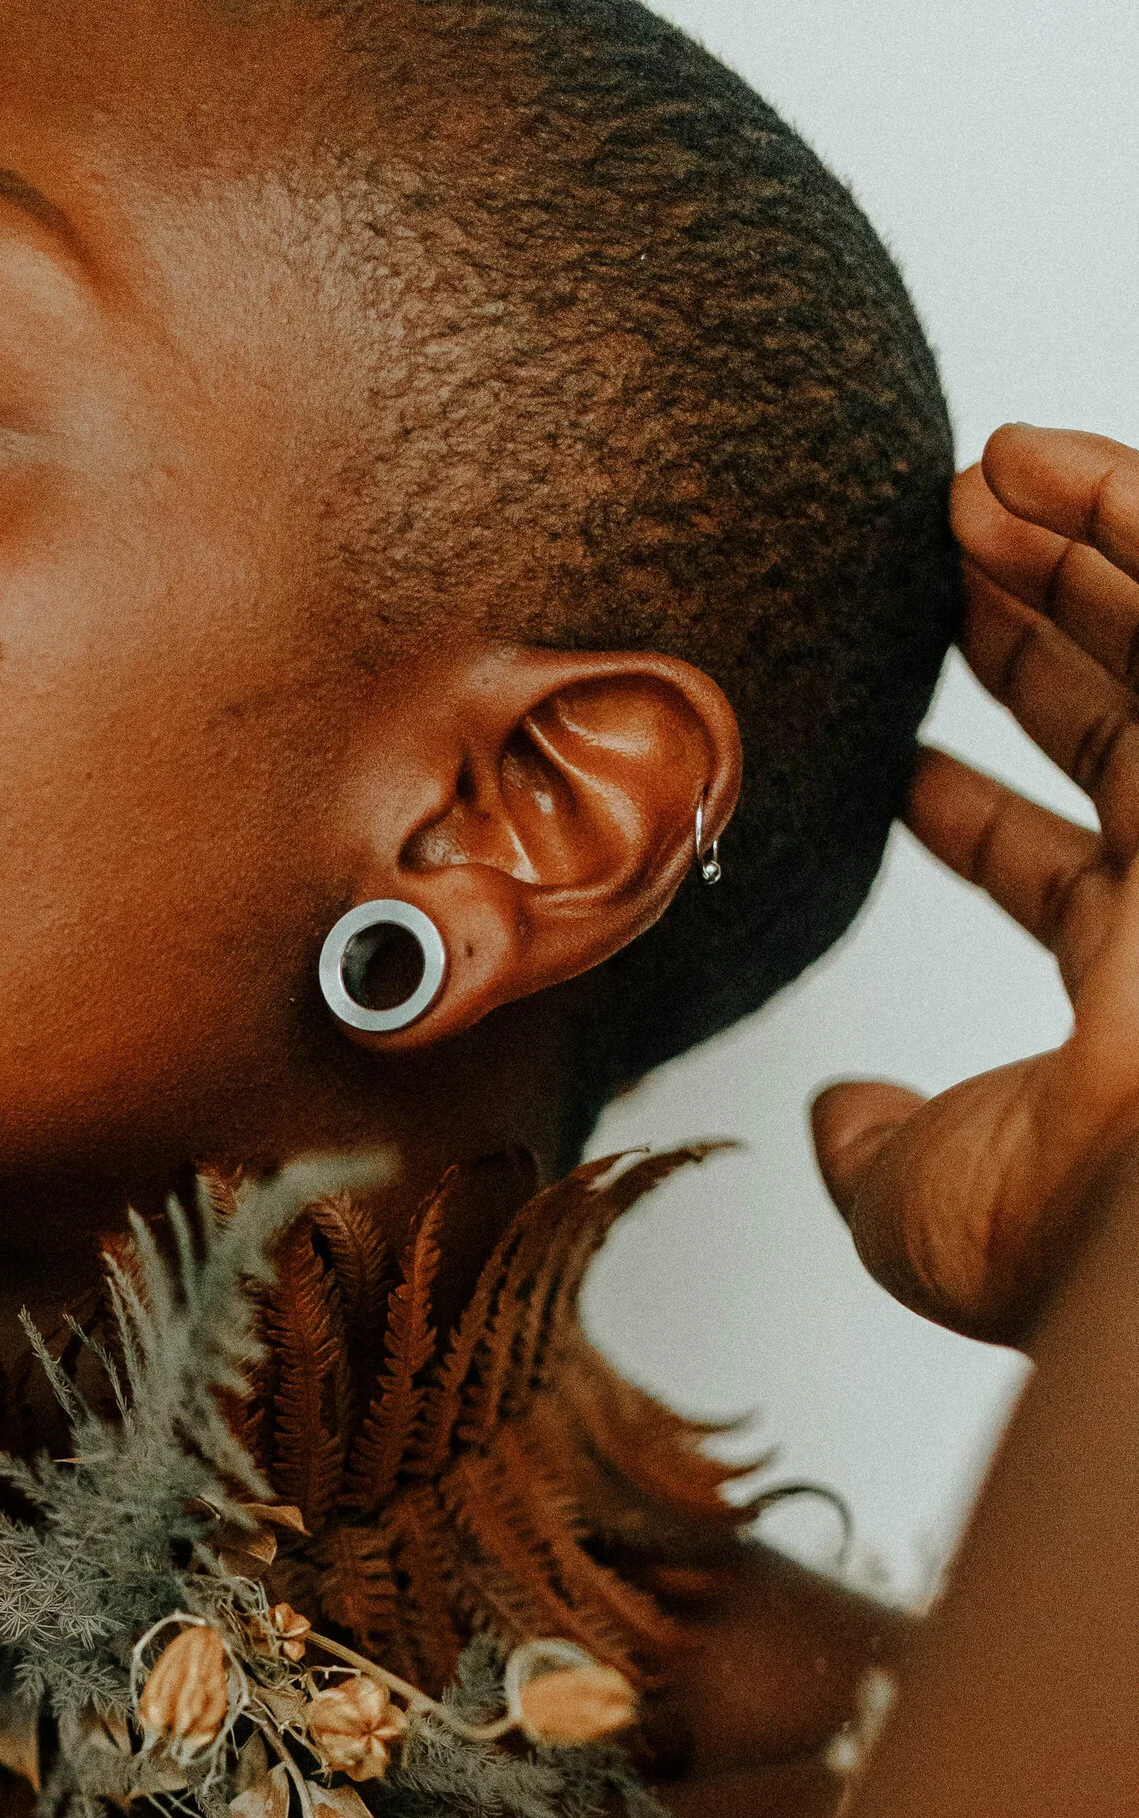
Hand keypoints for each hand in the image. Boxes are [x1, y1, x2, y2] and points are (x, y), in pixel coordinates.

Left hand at [812, 425, 1138, 1345]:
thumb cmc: (1054, 1230)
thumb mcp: (917, 1200)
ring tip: (971, 480)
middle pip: (1124, 724)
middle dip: (1035, 636)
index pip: (1063, 874)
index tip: (898, 767)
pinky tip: (1026, 456)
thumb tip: (839, 1120)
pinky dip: (1116, 506)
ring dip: (1069, 545)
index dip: (973, 817)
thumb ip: (878, 1149)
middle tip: (943, 565)